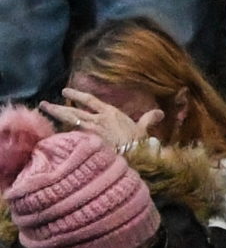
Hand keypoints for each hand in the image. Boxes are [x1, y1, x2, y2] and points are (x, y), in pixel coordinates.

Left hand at [39, 87, 156, 148]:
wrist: (133, 156)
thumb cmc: (138, 142)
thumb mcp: (143, 129)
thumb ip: (149, 119)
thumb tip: (160, 113)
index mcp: (110, 113)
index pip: (90, 100)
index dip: (77, 95)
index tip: (65, 91)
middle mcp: (96, 120)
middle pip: (73, 110)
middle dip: (57, 106)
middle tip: (44, 103)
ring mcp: (89, 132)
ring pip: (68, 121)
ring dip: (55, 116)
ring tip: (44, 112)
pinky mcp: (85, 143)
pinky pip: (70, 136)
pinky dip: (60, 134)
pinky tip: (51, 134)